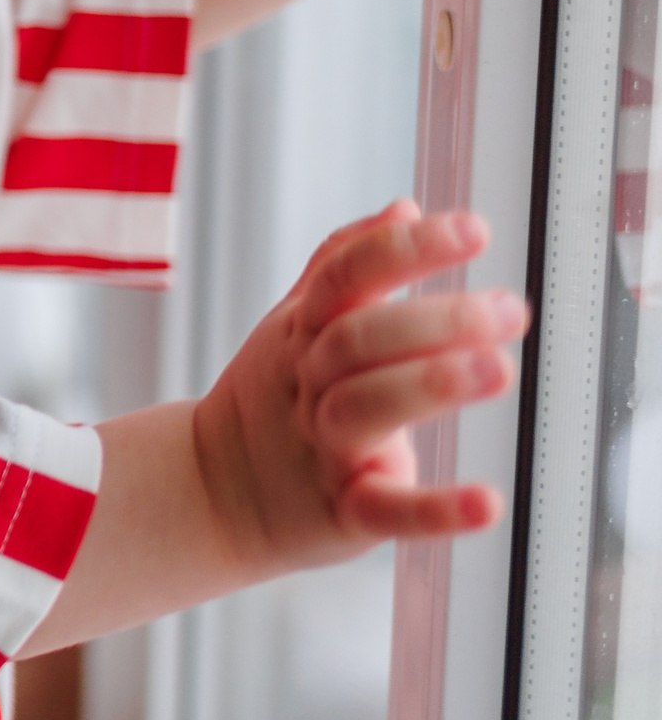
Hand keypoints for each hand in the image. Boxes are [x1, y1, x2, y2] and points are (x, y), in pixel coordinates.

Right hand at [194, 199, 523, 576]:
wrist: (213, 494)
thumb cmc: (271, 404)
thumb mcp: (291, 327)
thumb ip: (342, 267)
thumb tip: (403, 207)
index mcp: (301, 335)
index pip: (345, 276)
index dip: (405, 249)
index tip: (473, 230)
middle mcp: (307, 385)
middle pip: (357, 339)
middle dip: (434, 319)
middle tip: (508, 309)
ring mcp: (320, 448)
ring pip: (364, 408)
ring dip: (430, 385)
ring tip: (498, 370)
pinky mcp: (340, 512)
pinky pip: (383, 510)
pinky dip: (434, 510)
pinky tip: (486, 502)